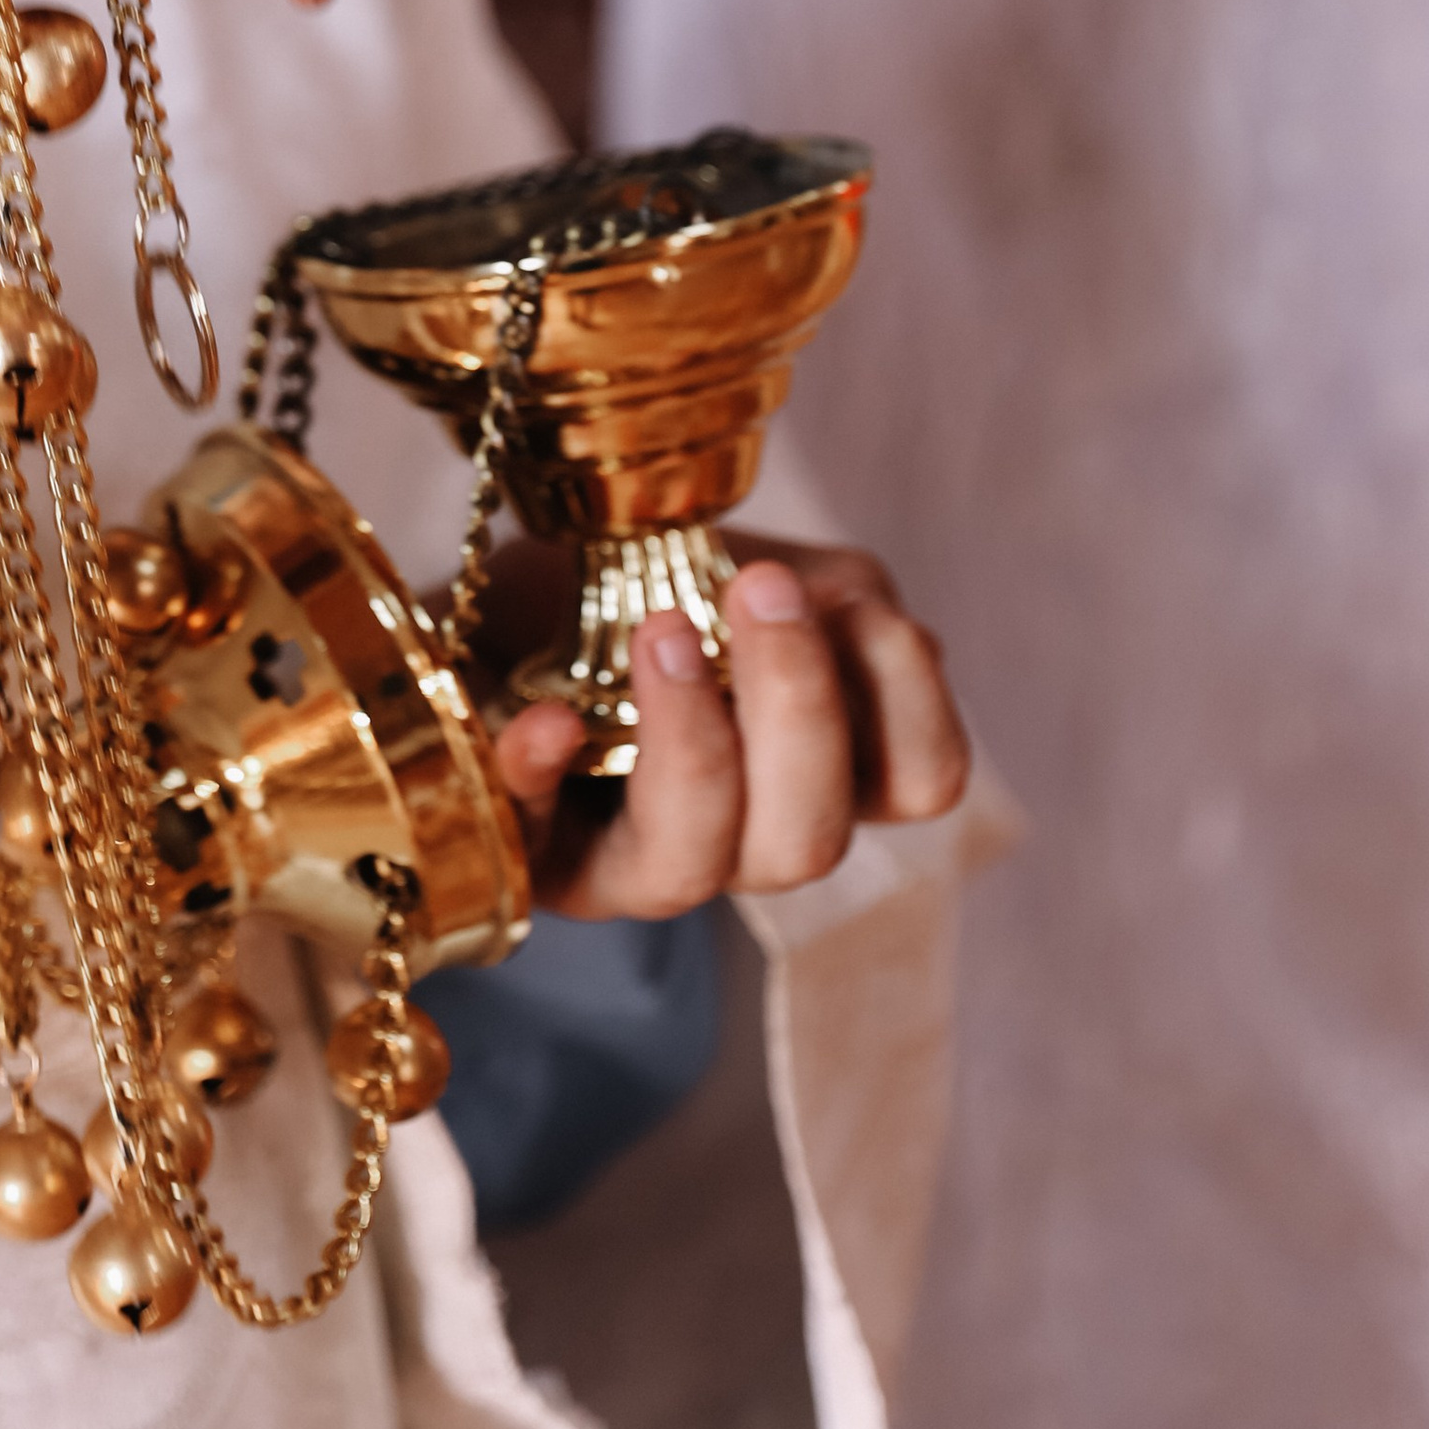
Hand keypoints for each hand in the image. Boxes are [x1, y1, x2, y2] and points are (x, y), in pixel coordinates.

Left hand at [487, 536, 969, 919]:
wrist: (508, 606)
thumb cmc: (645, 585)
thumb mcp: (746, 562)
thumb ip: (818, 594)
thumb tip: (856, 613)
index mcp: (825, 767)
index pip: (921, 781)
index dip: (913, 705)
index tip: (859, 603)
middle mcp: (744, 838)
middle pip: (808, 840)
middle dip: (798, 711)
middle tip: (763, 588)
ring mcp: (632, 862)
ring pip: (690, 865)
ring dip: (689, 745)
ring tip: (661, 632)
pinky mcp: (530, 857)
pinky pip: (535, 842)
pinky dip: (542, 776)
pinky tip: (544, 719)